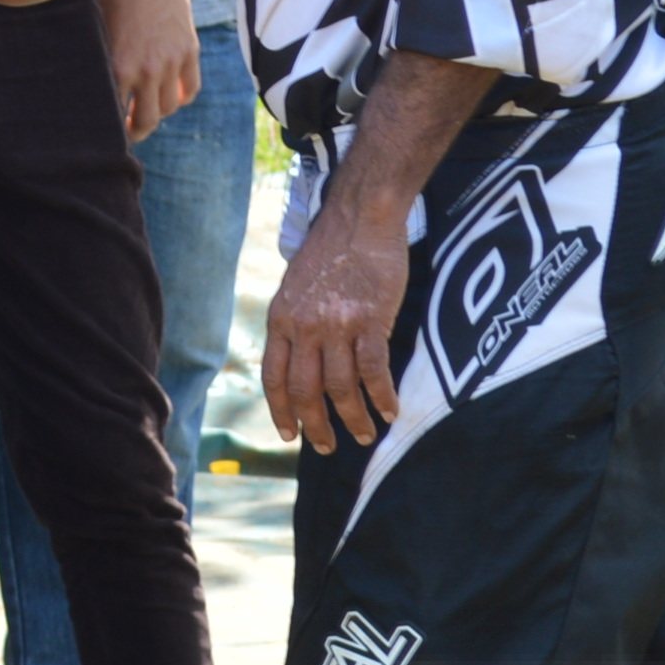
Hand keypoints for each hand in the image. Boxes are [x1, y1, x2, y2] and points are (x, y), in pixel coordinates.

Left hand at [103, 0, 201, 140]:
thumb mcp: (96, 30)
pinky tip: (170, 95)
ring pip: (169, 108)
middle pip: (146, 121)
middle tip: (128, 131)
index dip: (109, 129)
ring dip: (157, 113)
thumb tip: (85, 88)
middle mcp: (147, 70)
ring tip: (146, 109)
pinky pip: (190, 89)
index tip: (104, 133)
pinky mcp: (189, 51)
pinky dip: (181, 97)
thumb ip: (97, 62)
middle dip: (135, 131)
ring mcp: (171, 61)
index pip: (114, 114)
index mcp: (118, 66)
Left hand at [261, 194, 412, 453]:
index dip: (280, 410)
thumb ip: (295, 322)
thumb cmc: (332, 250)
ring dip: (353, 419)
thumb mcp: (296, 286)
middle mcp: (304, 326)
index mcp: (281, 319)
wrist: (360, 217)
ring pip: (341, 388)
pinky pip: (374, 372)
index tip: (288, 434)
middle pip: (306, 390)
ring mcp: (337, 325)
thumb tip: (299, 359)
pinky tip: (390, 411)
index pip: (274, 377)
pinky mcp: (371, 320)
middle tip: (326, 447)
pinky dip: (382, 397)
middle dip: (315, 426)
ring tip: (364, 435)